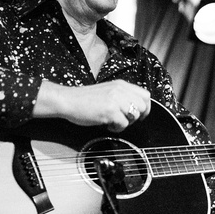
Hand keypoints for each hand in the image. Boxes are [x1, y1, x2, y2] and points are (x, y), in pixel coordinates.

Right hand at [34, 80, 151, 131]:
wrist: (68, 100)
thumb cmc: (84, 98)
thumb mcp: (108, 91)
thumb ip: (121, 95)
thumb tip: (134, 107)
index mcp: (121, 85)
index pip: (145, 95)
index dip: (145, 107)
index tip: (140, 115)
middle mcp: (120, 90)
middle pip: (142, 106)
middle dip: (136, 116)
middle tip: (124, 120)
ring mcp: (116, 100)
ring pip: (135, 115)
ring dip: (126, 122)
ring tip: (113, 122)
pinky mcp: (110, 111)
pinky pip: (123, 124)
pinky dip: (117, 128)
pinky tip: (107, 125)